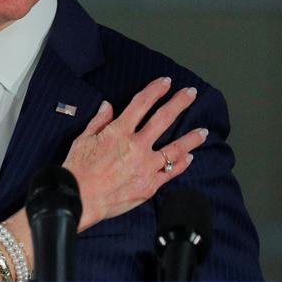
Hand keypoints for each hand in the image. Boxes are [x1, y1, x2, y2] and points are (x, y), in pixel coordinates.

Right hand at [62, 77, 205, 229]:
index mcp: (119, 132)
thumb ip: (99, 121)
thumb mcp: (83, 139)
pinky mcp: (149, 185)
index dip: (155, 90)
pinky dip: (181, 164)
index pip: (141, 103)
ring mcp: (145, 166)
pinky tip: (189, 158)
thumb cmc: (77, 170)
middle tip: (191, 93)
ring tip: (204, 132)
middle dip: (179, 103)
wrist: (79, 199)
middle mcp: (136, 146)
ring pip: (175, 148)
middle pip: (163, 119)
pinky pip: (170, 172)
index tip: (166, 82)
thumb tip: (108, 105)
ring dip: (191, 138)